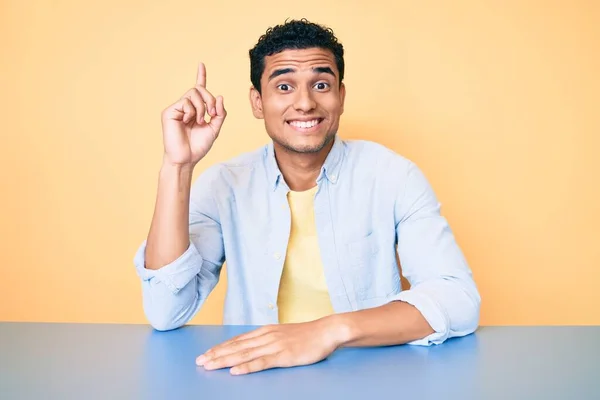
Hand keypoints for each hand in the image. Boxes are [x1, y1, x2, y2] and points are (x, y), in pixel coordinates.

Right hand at [161, 63, 226, 166]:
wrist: (186, 158)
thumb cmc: (198, 146)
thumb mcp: (214, 128)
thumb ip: (219, 113)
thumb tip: (219, 96)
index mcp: (196, 109)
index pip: (198, 89)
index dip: (200, 76)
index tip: (201, 64)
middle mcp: (185, 106)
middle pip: (200, 90)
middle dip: (210, 99)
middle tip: (211, 114)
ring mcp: (177, 108)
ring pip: (194, 93)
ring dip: (202, 107)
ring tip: (199, 121)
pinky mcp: (169, 111)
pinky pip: (185, 101)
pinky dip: (191, 111)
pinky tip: (189, 121)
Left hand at [196, 319, 344, 374]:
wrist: (327, 331)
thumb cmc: (307, 335)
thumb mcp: (283, 334)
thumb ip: (268, 339)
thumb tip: (253, 346)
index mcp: (265, 331)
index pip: (238, 340)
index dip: (221, 347)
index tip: (206, 354)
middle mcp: (266, 337)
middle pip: (237, 347)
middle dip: (217, 354)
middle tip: (200, 362)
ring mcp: (274, 346)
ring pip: (244, 354)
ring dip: (225, 360)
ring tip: (210, 365)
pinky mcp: (284, 356)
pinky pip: (262, 362)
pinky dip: (247, 367)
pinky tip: (236, 371)